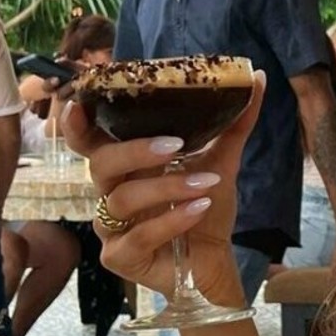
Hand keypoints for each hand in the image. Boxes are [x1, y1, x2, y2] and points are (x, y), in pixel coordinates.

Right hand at [61, 73, 264, 308]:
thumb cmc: (205, 205)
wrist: (216, 257)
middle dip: (136, 151)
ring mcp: (111, 227)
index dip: (78, 125)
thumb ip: (235, 122)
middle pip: (101, 164)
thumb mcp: (222, 161)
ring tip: (206, 186)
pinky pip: (137, 237)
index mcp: (127, 165)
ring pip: (122, 200)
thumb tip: (257, 78)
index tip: (79, 105)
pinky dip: (172, 221)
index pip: (90, 142)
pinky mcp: (119, 257)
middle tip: (175, 146)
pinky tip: (199, 208)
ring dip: (167, 188)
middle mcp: (111, 192)